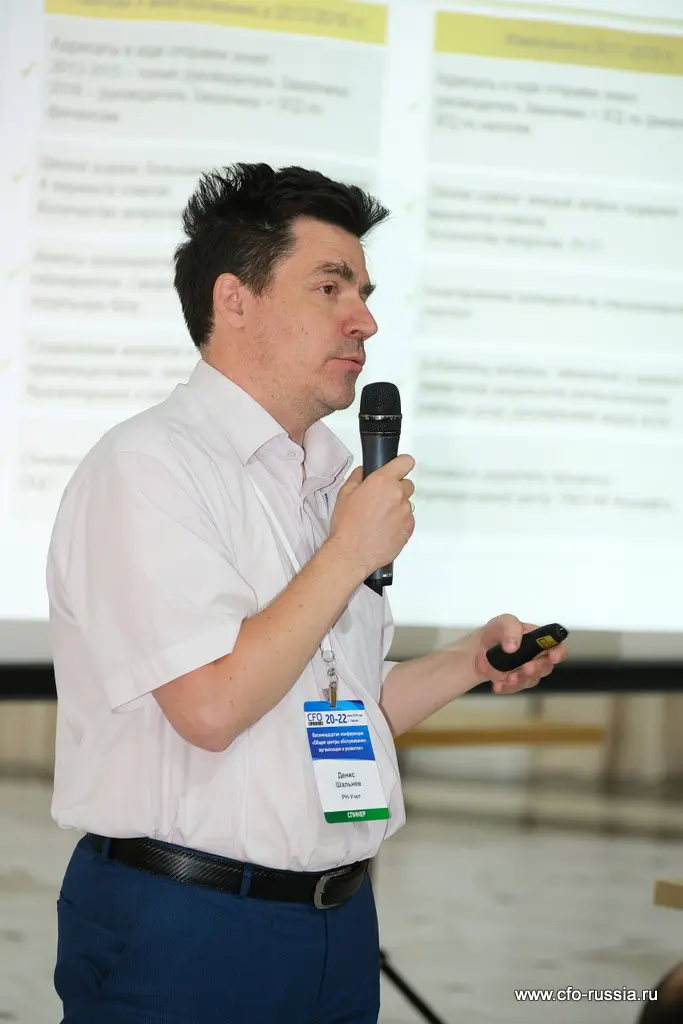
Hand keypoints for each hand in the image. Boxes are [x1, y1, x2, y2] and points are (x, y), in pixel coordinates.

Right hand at [328, 455, 414, 576]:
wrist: (351, 553)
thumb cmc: (347, 526)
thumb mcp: (344, 494)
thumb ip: (357, 477)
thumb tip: (363, 472)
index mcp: (383, 482)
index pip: (405, 462)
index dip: (402, 464)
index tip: (400, 467)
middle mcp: (398, 495)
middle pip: (407, 484)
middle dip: (396, 489)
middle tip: (380, 499)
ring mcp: (405, 513)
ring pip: (406, 504)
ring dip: (397, 508)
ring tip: (379, 519)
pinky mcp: (409, 529)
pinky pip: (408, 521)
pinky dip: (399, 523)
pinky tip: (384, 529)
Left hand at [473, 614, 567, 693]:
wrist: (479, 648)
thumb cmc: (496, 632)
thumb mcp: (503, 622)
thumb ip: (511, 629)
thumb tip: (513, 646)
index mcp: (538, 639)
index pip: (556, 646)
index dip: (559, 652)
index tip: (553, 657)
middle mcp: (536, 656)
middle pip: (546, 666)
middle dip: (537, 669)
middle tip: (526, 668)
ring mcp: (526, 670)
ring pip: (531, 679)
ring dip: (521, 680)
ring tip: (508, 678)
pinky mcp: (516, 681)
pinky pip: (515, 688)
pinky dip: (507, 688)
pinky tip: (498, 685)